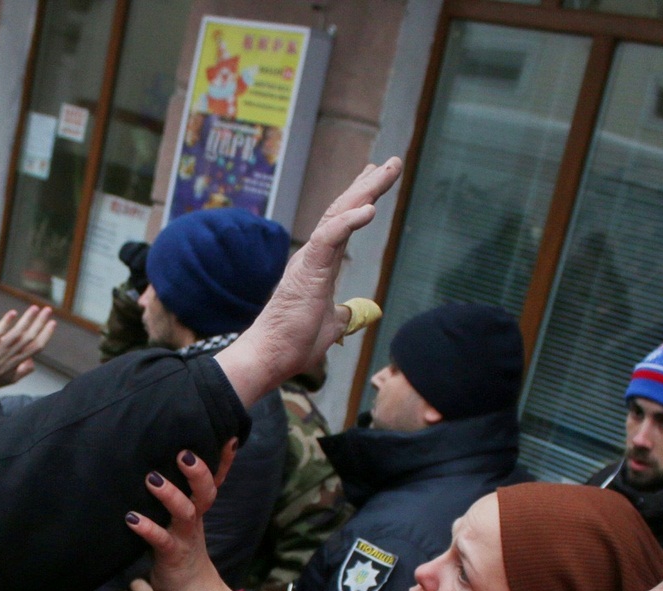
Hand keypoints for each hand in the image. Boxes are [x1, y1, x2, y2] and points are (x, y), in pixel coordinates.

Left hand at [0, 305, 55, 386]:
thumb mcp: (13, 379)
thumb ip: (25, 370)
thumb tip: (33, 361)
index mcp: (20, 360)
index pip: (37, 346)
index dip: (46, 334)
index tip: (52, 323)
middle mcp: (12, 353)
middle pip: (30, 335)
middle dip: (41, 321)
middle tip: (48, 309)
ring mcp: (1, 347)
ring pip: (18, 331)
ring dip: (28, 318)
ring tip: (35, 307)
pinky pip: (0, 330)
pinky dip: (7, 321)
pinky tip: (13, 313)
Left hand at [123, 444, 237, 590]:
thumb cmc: (184, 553)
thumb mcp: (184, 521)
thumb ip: (177, 498)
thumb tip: (156, 467)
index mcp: (198, 510)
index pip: (213, 480)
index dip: (221, 459)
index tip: (225, 434)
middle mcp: (195, 519)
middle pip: (206, 491)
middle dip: (198, 471)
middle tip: (184, 453)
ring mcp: (185, 537)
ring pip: (185, 512)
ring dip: (170, 495)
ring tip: (152, 478)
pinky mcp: (172, 556)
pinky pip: (161, 540)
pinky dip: (146, 528)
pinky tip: (130, 518)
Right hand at [215, 158, 402, 404]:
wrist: (271, 357)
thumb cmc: (293, 344)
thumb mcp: (331, 327)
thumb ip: (343, 315)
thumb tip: (355, 314)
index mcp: (319, 265)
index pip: (342, 224)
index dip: (359, 200)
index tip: (373, 180)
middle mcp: (313, 255)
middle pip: (343, 210)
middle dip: (369, 184)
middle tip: (391, 162)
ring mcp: (309, 259)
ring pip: (338, 214)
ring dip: (365, 191)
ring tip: (386, 169)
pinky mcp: (307, 269)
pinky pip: (330, 236)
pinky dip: (350, 220)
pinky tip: (369, 207)